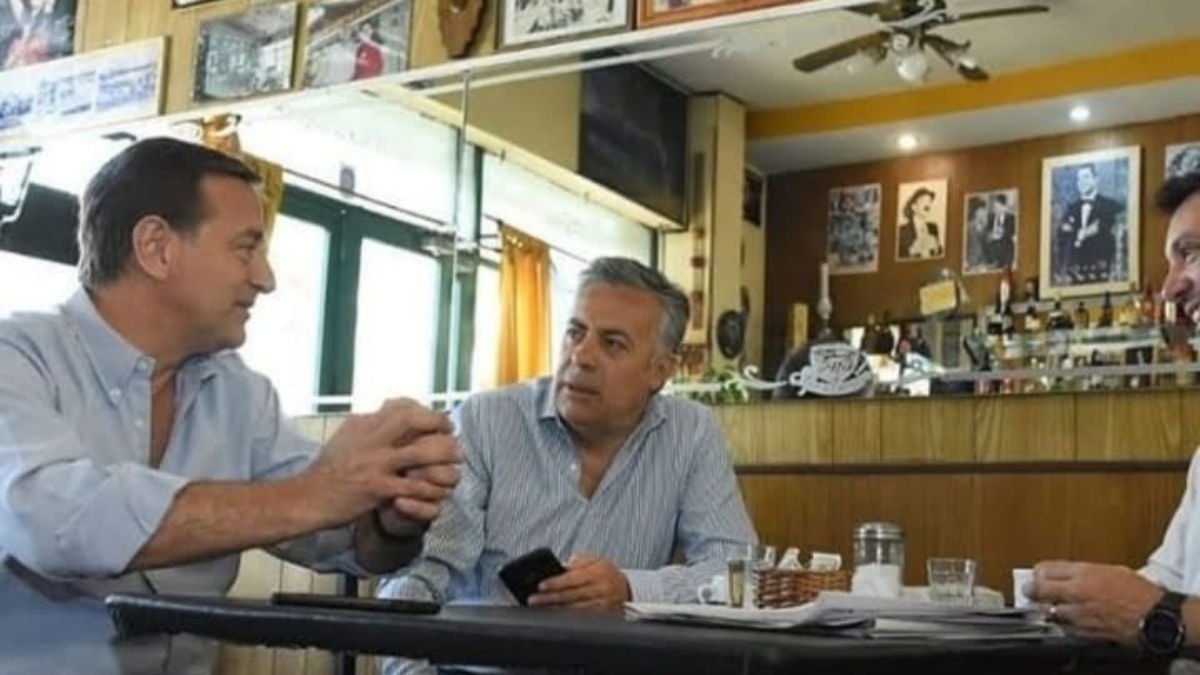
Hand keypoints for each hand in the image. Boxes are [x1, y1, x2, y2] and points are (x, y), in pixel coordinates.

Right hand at [302, 400, 460, 527]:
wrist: (306, 499)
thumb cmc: (327, 472)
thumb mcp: (345, 438)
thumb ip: (367, 425)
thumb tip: (386, 407)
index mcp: (362, 425)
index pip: (400, 407)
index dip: (424, 410)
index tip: (438, 418)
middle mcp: (369, 440)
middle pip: (411, 420)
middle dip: (437, 423)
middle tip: (451, 431)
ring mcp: (374, 464)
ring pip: (420, 453)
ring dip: (442, 456)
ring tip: (455, 460)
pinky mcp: (376, 488)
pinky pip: (413, 486)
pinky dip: (430, 488)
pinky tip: (439, 491)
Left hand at [527, 554, 629, 611]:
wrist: (626, 587)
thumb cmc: (605, 572)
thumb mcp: (593, 559)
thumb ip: (577, 562)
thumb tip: (559, 568)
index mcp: (598, 571)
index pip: (573, 578)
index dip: (556, 582)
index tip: (540, 585)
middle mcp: (601, 588)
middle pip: (571, 595)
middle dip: (550, 598)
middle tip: (534, 599)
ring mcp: (602, 604)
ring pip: (575, 609)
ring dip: (556, 609)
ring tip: (541, 608)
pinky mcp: (602, 615)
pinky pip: (582, 617)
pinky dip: (567, 616)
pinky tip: (556, 615)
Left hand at [1027, 560, 1160, 643]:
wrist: (1154, 616)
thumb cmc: (1140, 592)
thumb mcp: (1113, 570)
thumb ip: (1088, 572)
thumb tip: (1072, 574)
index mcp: (1084, 572)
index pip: (1046, 569)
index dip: (1038, 572)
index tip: (1037, 574)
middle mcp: (1077, 591)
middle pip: (1039, 589)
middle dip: (1031, 589)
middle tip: (1028, 590)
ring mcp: (1079, 612)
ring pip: (1048, 610)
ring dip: (1044, 608)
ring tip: (1043, 606)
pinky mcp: (1084, 631)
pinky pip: (1063, 627)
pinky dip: (1060, 624)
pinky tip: (1062, 621)